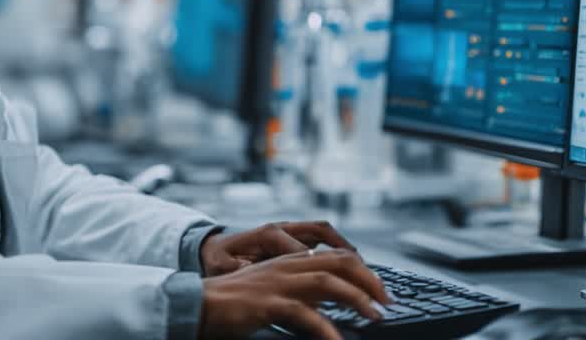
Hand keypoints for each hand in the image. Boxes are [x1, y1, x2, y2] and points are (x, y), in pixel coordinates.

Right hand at [199, 248, 389, 339]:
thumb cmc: (233, 303)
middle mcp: (287, 265)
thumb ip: (299, 293)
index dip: (363, 269)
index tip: (380, 289)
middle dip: (369, 280)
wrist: (197, 304)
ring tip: (375, 316)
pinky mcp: (268, 303)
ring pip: (328, 282)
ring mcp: (278, 282)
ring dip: (357, 298)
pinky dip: (327, 330)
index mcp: (289, 260)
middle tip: (387, 301)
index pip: (336, 256)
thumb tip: (328, 306)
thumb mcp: (271, 290)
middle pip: (339, 263)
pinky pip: (306, 315)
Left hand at [200, 221, 358, 276]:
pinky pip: (320, 235)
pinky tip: (349, 263)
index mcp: (267, 234)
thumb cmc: (219, 261)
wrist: (214, 247)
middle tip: (361, 271)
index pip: (299, 250)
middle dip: (343, 251)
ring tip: (362, 267)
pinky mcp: (293, 234)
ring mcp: (289, 228)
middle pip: (320, 232)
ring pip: (324, 231)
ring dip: (344, 246)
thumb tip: (250, 271)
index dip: (315, 268)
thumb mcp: (223, 267)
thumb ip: (240, 269)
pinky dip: (337, 246)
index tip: (329, 287)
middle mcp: (282, 227)